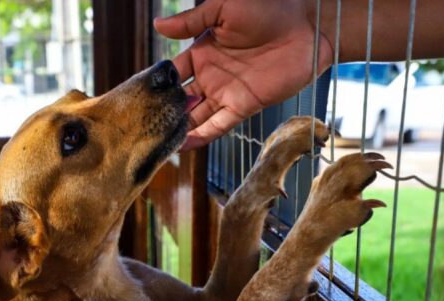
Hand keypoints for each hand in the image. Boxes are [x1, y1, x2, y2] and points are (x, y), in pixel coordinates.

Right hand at [154, 0, 331, 149]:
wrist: (307, 24)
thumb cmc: (268, 7)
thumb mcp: (222, 7)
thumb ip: (190, 21)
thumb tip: (156, 27)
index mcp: (202, 52)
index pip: (172, 73)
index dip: (156, 85)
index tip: (135, 97)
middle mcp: (211, 76)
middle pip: (180, 99)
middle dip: (163, 112)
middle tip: (140, 126)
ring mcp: (226, 93)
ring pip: (195, 115)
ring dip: (178, 127)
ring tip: (156, 141)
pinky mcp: (244, 106)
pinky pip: (218, 125)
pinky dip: (201, 135)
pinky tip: (183, 144)